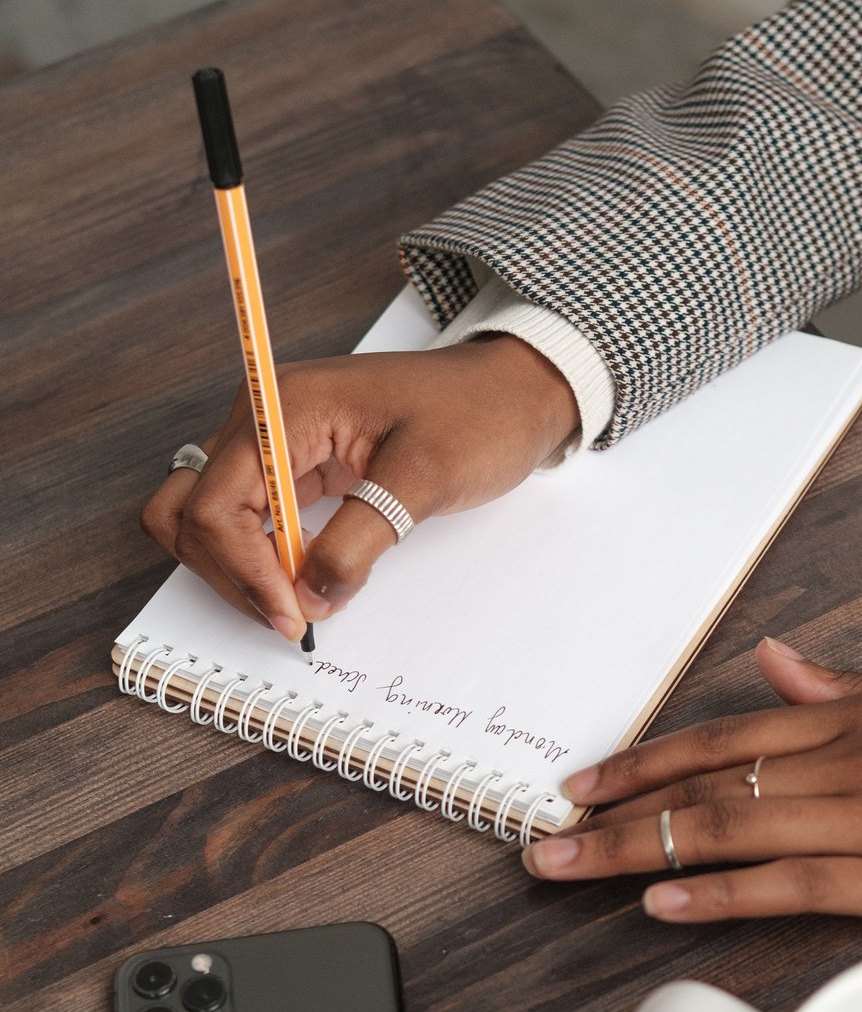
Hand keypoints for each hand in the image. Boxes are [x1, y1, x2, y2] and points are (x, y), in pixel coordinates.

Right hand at [141, 336, 577, 639]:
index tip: (290, 614)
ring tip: (297, 603)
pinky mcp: (297, 464)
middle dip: (232, 575)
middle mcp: (265, 417)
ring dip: (238, 569)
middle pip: (194, 512)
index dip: (244, 570)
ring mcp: (276, 440)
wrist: (517, 392)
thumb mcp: (423, 480)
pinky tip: (303, 580)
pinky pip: (250, 518)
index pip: (217, 503)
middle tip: (293, 618)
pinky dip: (262, 557)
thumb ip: (359, 541)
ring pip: (209, 519)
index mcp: (286, 405)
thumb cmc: (480, 414)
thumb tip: (309, 597)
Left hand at [524, 638, 861, 930]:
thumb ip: (845, 688)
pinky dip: (723, 897)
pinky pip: (795, 891)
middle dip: (617, 816)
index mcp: (860, 717)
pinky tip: (665, 904)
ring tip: (574, 872)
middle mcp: (855, 766)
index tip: (585, 781)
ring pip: (736, 837)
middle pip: (710, 788)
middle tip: (543, 841)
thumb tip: (771, 663)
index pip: (726, 734)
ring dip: (642, 855)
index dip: (646, 759)